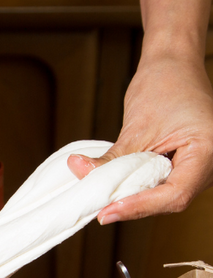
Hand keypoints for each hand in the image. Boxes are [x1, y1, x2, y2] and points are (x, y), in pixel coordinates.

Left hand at [67, 50, 212, 223]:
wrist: (174, 65)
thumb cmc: (165, 85)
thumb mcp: (135, 127)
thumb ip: (111, 158)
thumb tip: (79, 171)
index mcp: (209, 151)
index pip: (174, 194)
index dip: (139, 206)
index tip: (107, 212)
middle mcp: (211, 163)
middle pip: (171, 199)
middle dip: (135, 205)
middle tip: (100, 210)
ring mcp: (201, 167)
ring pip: (166, 195)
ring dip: (136, 199)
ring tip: (105, 200)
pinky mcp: (188, 165)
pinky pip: (164, 184)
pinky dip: (140, 188)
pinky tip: (118, 189)